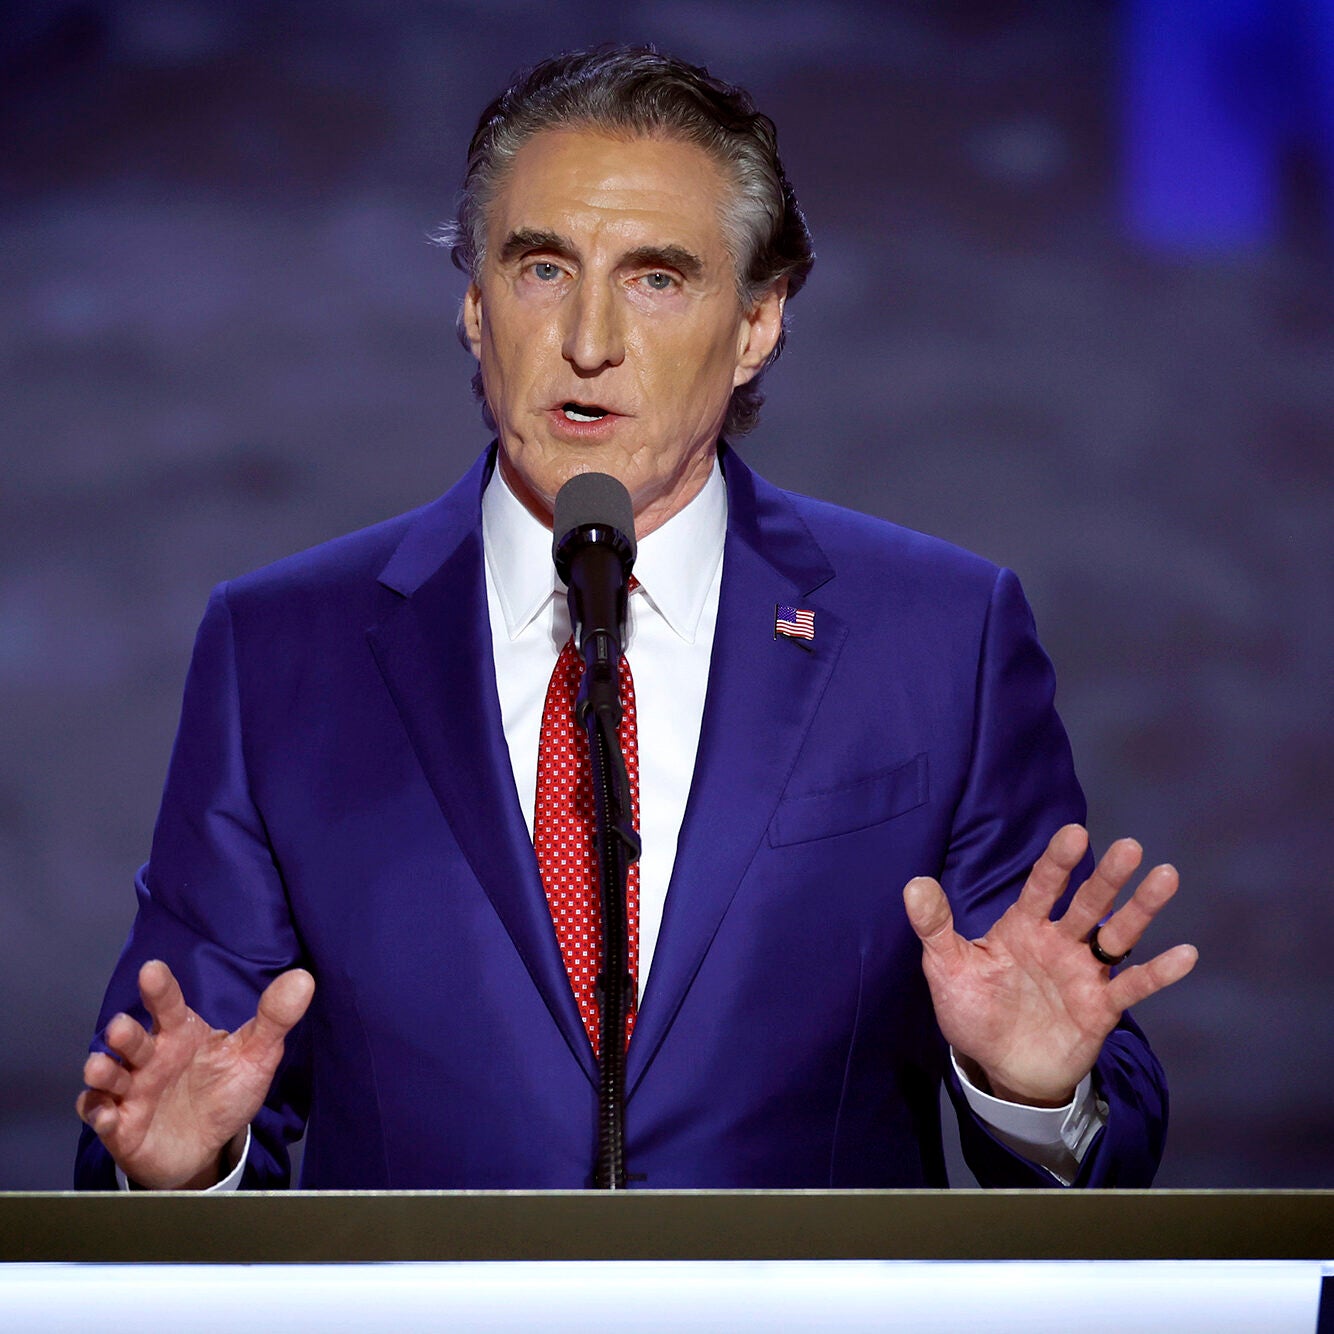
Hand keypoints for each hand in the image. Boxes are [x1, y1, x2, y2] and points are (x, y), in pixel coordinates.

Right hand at [76, 959, 313, 1189]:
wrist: (207, 1146)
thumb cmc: (225, 1090)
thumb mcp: (256, 1055)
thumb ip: (274, 1018)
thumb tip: (303, 978)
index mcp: (181, 1034)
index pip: (168, 1005)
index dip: (160, 989)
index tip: (152, 970)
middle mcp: (151, 1058)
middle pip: (132, 1040)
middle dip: (124, 1034)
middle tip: (122, 1028)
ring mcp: (133, 1091)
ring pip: (109, 1076)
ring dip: (103, 1071)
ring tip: (102, 1067)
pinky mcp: (121, 1125)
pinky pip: (101, 1116)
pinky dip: (99, 1115)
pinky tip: (106, 1114)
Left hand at [903, 824, 1196, 1106]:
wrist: (999, 1067)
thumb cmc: (974, 1010)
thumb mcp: (947, 968)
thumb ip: (936, 927)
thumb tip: (914, 883)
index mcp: (1022, 927)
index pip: (1042, 887)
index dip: (1057, 862)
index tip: (1074, 833)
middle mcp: (1059, 943)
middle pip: (1087, 904)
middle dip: (1108, 877)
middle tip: (1130, 847)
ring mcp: (1084, 974)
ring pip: (1118, 936)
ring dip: (1141, 909)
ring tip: (1166, 876)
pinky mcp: (1101, 1009)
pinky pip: (1134, 987)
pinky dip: (1159, 972)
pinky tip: (1186, 953)